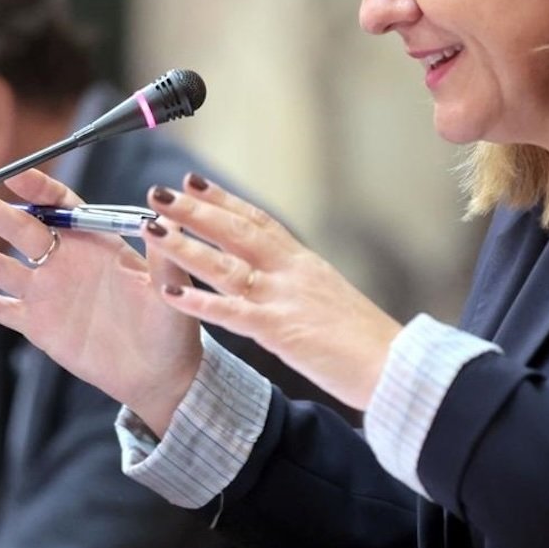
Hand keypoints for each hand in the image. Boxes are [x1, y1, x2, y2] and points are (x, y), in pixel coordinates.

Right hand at [0, 169, 202, 433]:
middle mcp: (65, 260)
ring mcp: (47, 292)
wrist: (158, 374)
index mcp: (96, 241)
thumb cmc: (171, 326)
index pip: (61, 206)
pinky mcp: (36, 324)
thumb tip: (160, 219)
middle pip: (20, 228)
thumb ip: (163, 255)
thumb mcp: (172, 288)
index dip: (37, 189)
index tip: (13, 175)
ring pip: (0, 265)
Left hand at [143, 174, 402, 409]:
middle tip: (158, 192)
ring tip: (153, 228)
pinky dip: (198, 302)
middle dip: (194, 210)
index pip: (258, 220)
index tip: (193, 181)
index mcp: (304, 263)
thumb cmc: (367, 341)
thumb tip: (284, 280)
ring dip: (185, 245)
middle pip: (235, 231)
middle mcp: (292, 272)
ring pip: (225, 265)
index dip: (223, 199)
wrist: (396, 367)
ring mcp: (285, 299)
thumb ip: (302, 285)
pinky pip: (231, 313)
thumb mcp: (331, 299)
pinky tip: (169, 293)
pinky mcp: (280, 331)